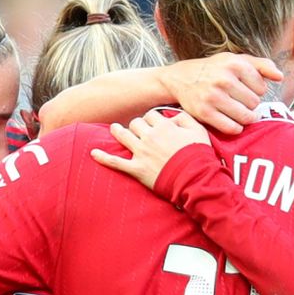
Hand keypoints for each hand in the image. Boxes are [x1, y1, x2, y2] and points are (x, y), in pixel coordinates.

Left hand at [92, 110, 212, 190]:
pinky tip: (93, 153)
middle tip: (139, 129)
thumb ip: (185, 118)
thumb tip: (173, 116)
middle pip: (136, 123)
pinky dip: (103, 157)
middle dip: (137, 125)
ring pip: (123, 136)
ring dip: (117, 131)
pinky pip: (115, 162)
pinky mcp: (137, 169)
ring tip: (114, 129)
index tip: (155, 124)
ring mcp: (141, 153)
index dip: (153, 119)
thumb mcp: (199, 131)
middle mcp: (149, 137)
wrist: (195, 179)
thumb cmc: (199, 155)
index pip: (151, 115)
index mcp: (163, 126)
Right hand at [163, 54, 282, 134]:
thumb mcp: (236, 60)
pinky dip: (235, 128)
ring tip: (238, 111)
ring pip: (246, 117)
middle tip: (239, 101)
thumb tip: (280, 77)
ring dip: (245, 118)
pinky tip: (232, 121)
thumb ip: (261, 65)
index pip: (262, 88)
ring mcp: (213, 97)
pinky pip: (232, 128)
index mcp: (234, 64)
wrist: (181, 78)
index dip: (256, 90)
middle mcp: (223, 79)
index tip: (245, 89)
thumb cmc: (214, 70)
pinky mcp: (205, 113)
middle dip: (250, 104)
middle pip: (255, 104)